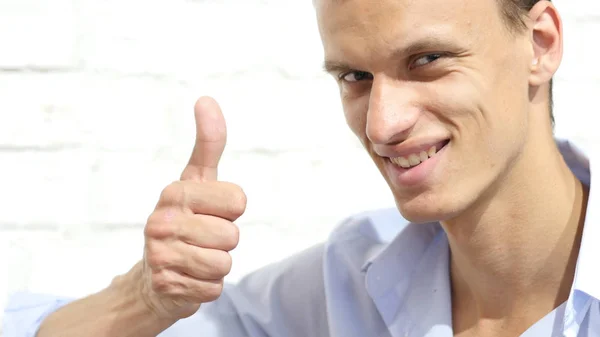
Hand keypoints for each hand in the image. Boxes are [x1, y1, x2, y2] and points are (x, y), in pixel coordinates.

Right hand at [139, 97, 245, 319]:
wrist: (154, 275)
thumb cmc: (184, 220)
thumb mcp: (197, 181)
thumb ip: (209, 143)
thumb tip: (207, 99)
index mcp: (175, 192)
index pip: (238, 202)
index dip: (230, 211)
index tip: (210, 212)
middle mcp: (162, 222)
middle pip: (232, 236)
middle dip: (224, 240)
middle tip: (201, 238)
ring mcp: (161, 256)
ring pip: (224, 263)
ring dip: (216, 264)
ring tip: (194, 257)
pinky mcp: (167, 287)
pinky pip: (214, 288)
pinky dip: (207, 286)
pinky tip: (188, 278)